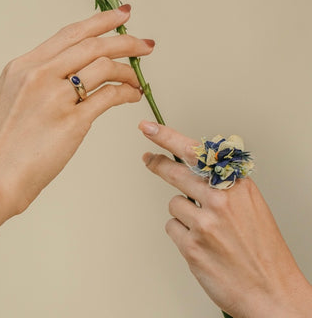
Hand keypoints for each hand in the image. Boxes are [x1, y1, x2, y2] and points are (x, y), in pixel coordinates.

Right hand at [0, 6, 154, 217]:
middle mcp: (39, 75)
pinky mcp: (71, 122)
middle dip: (125, 41)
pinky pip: (108, 96)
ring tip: (137, 79)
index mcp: (24, 66)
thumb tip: (72, 73)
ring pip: (104, 67)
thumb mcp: (12, 97)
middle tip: (144, 44)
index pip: (70, 34)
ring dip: (128, 71)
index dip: (101, 21)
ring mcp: (55, 97)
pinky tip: (131, 96)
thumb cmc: (0, 145)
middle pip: (93, 45)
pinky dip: (126, 93)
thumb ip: (40, 79)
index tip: (121, 15)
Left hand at [138, 121, 311, 317]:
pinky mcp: (192, 247)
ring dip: (184, 214)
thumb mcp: (251, 205)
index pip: (197, 152)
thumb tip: (196, 169)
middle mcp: (220, 200)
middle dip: (158, 164)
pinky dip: (182, 234)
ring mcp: (205, 224)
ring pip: (174, 204)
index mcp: (237, 185)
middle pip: (175, 172)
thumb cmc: (262, 249)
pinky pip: (172, 228)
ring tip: (207, 230)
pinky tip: (201, 245)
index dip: (168, 137)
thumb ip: (224, 184)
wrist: (273, 293)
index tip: (149, 127)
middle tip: (148, 158)